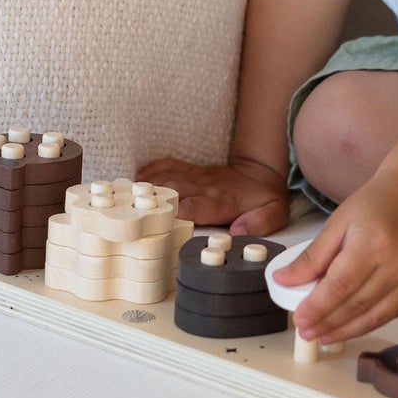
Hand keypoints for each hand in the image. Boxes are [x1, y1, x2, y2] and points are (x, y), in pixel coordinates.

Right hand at [135, 155, 288, 234]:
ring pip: (166, 177)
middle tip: (127, 209)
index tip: (158, 221)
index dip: (177, 213)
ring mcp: (196, 175)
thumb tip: (238, 232)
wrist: (261, 170)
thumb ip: (261, 222)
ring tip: (122, 195)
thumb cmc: (264, 196)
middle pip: (173, 191)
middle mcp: (205, 186)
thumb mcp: (275, 212)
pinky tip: (133, 178)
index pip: (195, 206)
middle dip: (152, 200)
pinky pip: (166, 165)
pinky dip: (149, 170)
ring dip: (145, 186)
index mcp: (222, 200)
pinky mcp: (190, 169)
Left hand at [272, 170, 397, 344]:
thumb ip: (312, 256)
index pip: (340, 285)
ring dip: (346, 330)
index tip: (299, 319)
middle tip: (305, 331)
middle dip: (327, 322)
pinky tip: (349, 327)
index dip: (318, 307)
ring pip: (374, 316)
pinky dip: (367, 324)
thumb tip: (282, 280)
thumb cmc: (376, 205)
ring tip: (323, 336)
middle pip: (356, 304)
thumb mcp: (337, 223)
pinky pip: (391, 314)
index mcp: (373, 242)